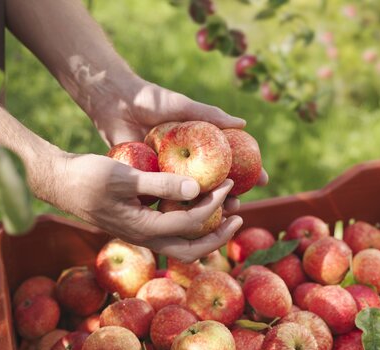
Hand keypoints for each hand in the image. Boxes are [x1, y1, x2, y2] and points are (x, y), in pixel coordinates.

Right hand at [45, 152, 242, 261]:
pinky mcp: (139, 227)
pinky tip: (199, 205)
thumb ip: (160, 183)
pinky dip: (192, 225)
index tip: (228, 183)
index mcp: (145, 228)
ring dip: (208, 233)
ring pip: (184, 246)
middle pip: (193, 251)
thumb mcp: (124, 175)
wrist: (60, 183)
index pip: (191, 224)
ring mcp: (142, 235)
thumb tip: (197, 188)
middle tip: (239, 215)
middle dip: (220, 236)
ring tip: (228, 213)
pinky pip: (173, 235)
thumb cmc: (88, 176)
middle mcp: (146, 238)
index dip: (214, 205)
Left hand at [88, 79, 268, 210]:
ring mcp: (168, 174)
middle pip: (215, 186)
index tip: (263, 179)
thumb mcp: (182, 107)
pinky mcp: (148, 181)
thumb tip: (243, 125)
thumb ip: (209, 115)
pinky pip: (166, 198)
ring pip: (192, 198)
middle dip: (230, 198)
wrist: (116, 103)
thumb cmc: (151, 100)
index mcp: (199, 145)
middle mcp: (187, 162)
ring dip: (207, 209)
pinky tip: (188, 220)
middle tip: (238, 205)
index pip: (230, 161)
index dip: (248, 171)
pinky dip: (178, 209)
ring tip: (219, 215)